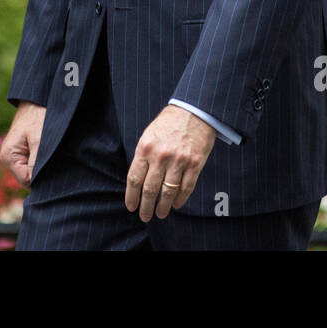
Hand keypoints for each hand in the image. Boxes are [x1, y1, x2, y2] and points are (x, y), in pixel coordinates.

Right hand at [0, 101, 45, 186]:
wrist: (37, 99)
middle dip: (41, 171)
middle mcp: (8, 157)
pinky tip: (48, 151)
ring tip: (51, 153)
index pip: (26, 180)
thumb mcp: (40, 142)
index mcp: (8, 157)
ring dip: (41, 165)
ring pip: (31, 170)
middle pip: (27, 177)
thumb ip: (37, 165)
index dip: (41, 177)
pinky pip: (32, 162)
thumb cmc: (38, 117)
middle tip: (54, 160)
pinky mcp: (21, 150)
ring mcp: (14, 154)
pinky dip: (41, 159)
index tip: (53, 165)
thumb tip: (37, 185)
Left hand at [125, 104, 215, 220]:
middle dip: (145, 206)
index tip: (131, 206)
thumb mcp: (149, 135)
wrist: (194, 110)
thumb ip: (144, 156)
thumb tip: (138, 180)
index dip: (131, 196)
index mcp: (145, 148)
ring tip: (160, 214)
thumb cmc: (169, 123)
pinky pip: (186, 188)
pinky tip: (176, 205)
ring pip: (168, 192)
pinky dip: (180, 199)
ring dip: (163, 206)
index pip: (134, 178)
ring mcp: (179, 161)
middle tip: (144, 216)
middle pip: (150, 189)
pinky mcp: (195, 164)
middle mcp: (161, 156)